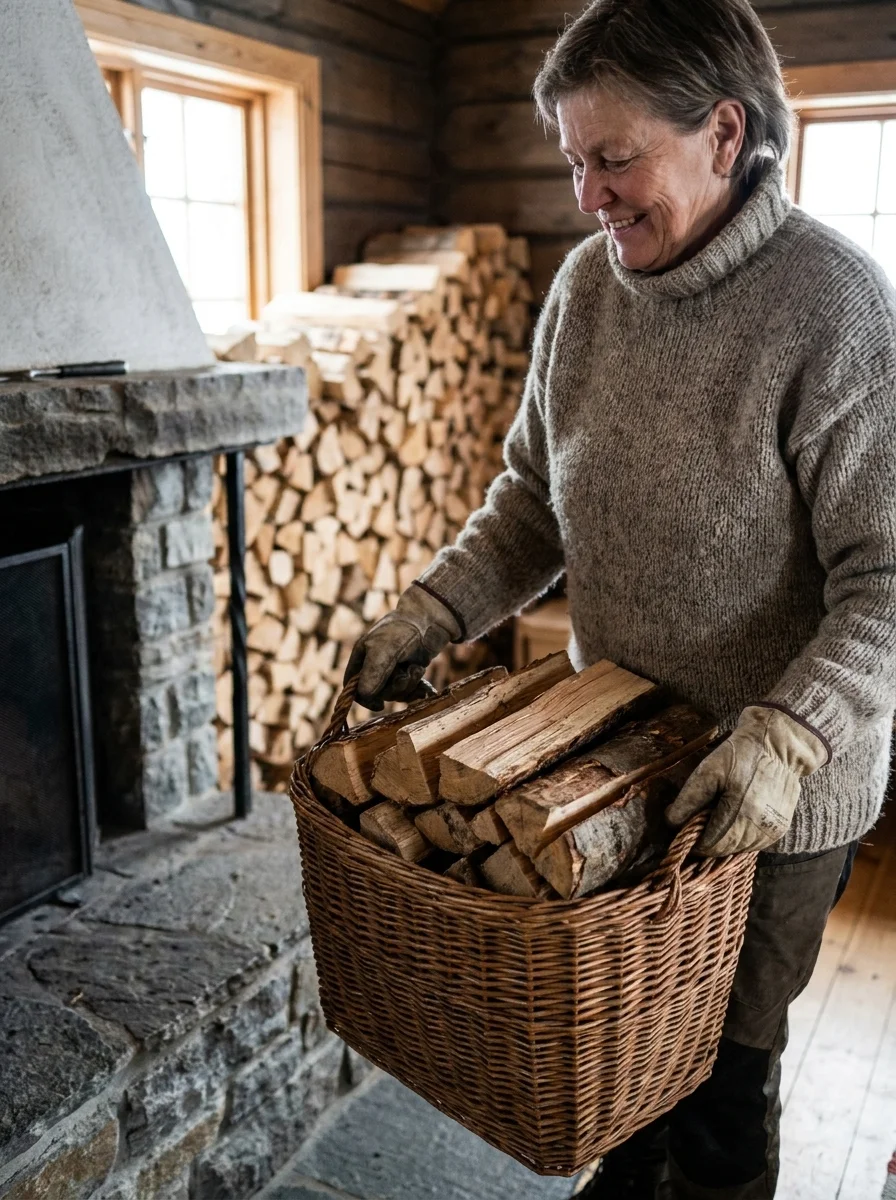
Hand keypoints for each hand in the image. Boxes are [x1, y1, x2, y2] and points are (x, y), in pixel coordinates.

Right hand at [344, 583, 461, 710]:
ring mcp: (391, 670)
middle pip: (377, 693)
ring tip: (416, 669)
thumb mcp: (385, 649)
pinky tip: (424, 683)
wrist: (431, 620)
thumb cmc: (403, 630)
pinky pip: (408, 691)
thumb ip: (373, 671)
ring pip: (394, 693)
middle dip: (394, 688)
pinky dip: (416, 688)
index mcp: (362, 657)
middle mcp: (374, 665)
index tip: (379, 705)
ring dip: (408, 685)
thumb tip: (363, 695)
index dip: (363, 698)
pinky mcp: (407, 672)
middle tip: (405, 675)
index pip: (353, 686)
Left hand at [666, 705, 828, 855]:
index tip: (686, 827)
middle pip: (724, 850)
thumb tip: (672, 823)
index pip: (709, 845)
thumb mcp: (708, 771)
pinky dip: (740, 837)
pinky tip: (736, 819)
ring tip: (719, 816)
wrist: (777, 747)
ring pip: (739, 850)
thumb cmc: (739, 756)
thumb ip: (688, 800)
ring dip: (725, 840)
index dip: (694, 840)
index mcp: (741, 814)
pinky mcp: (781, 829)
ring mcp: (773, 831)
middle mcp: (760, 828)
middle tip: (700, 820)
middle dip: (708, 840)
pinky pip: (754, 844)